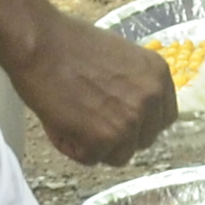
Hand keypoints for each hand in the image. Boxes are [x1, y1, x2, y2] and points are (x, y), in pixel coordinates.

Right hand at [12, 10, 177, 165]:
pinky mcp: (104, 139)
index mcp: (158, 75)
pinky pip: (91, 159)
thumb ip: (134, 84)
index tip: (120, 120)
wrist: (41, 45)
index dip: (141, 123)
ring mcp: (130, 121)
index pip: (164, 117)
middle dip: (119, 136)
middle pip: (144, 139)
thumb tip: (131, 108)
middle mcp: (151, 98)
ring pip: (119, 155)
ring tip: (73, 121)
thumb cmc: (69, 44)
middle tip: (91, 122)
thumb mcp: (120, 58)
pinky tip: (60, 124)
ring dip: (97, 146)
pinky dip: (73, 148)